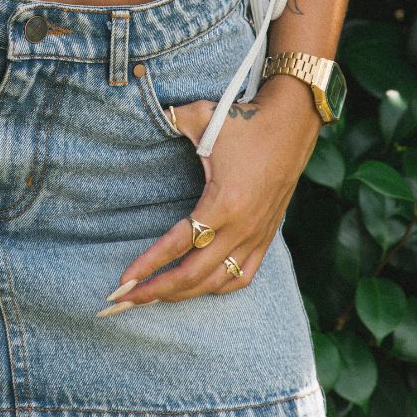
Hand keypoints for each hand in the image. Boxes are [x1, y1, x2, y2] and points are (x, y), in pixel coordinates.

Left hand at [99, 77, 319, 311]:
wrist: (293, 124)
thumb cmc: (246, 121)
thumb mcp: (202, 117)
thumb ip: (170, 120)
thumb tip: (148, 116)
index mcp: (224, 202)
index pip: (178, 244)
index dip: (148, 264)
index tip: (123, 279)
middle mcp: (242, 227)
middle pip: (194, 274)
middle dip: (156, 291)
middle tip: (124, 300)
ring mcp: (256, 235)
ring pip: (217, 281)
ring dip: (183, 294)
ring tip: (153, 298)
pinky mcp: (267, 236)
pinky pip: (243, 275)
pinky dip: (218, 287)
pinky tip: (198, 287)